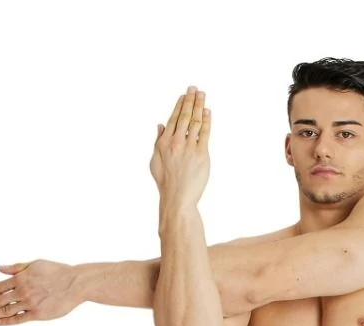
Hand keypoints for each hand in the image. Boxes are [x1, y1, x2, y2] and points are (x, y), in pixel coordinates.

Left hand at [0, 260, 80, 325]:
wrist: (75, 283)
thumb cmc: (57, 271)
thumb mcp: (35, 264)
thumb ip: (16, 267)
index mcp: (20, 278)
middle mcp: (22, 291)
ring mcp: (30, 303)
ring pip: (5, 310)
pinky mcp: (39, 314)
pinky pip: (19, 318)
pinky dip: (7, 321)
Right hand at [150, 85, 210, 211]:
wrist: (177, 199)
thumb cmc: (165, 183)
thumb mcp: (155, 161)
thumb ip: (157, 141)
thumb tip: (160, 125)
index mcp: (163, 142)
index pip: (173, 118)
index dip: (179, 105)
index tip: (184, 96)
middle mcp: (176, 142)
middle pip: (184, 116)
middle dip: (190, 100)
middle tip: (195, 88)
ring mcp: (189, 147)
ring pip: (195, 121)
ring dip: (199, 106)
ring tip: (202, 95)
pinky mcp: (201, 155)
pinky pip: (205, 133)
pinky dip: (207, 121)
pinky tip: (208, 112)